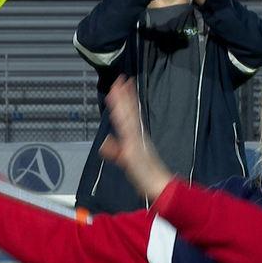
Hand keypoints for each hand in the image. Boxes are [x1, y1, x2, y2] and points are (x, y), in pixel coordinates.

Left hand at [98, 76, 172, 200]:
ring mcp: (136, 139)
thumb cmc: (144, 174)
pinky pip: (127, 131)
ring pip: (127, 116)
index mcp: (135, 136)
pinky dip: (123, 120)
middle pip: (129, 110)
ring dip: (123, 102)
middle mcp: (137, 134)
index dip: (126, 98)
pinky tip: (117, 111)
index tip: (123, 84)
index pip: (129, 112)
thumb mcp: (126, 159)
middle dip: (124, 94)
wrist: (157, 184)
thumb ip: (114, 150)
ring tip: (118, 87)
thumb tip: (104, 141)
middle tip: (120, 78)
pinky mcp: (134, 147)